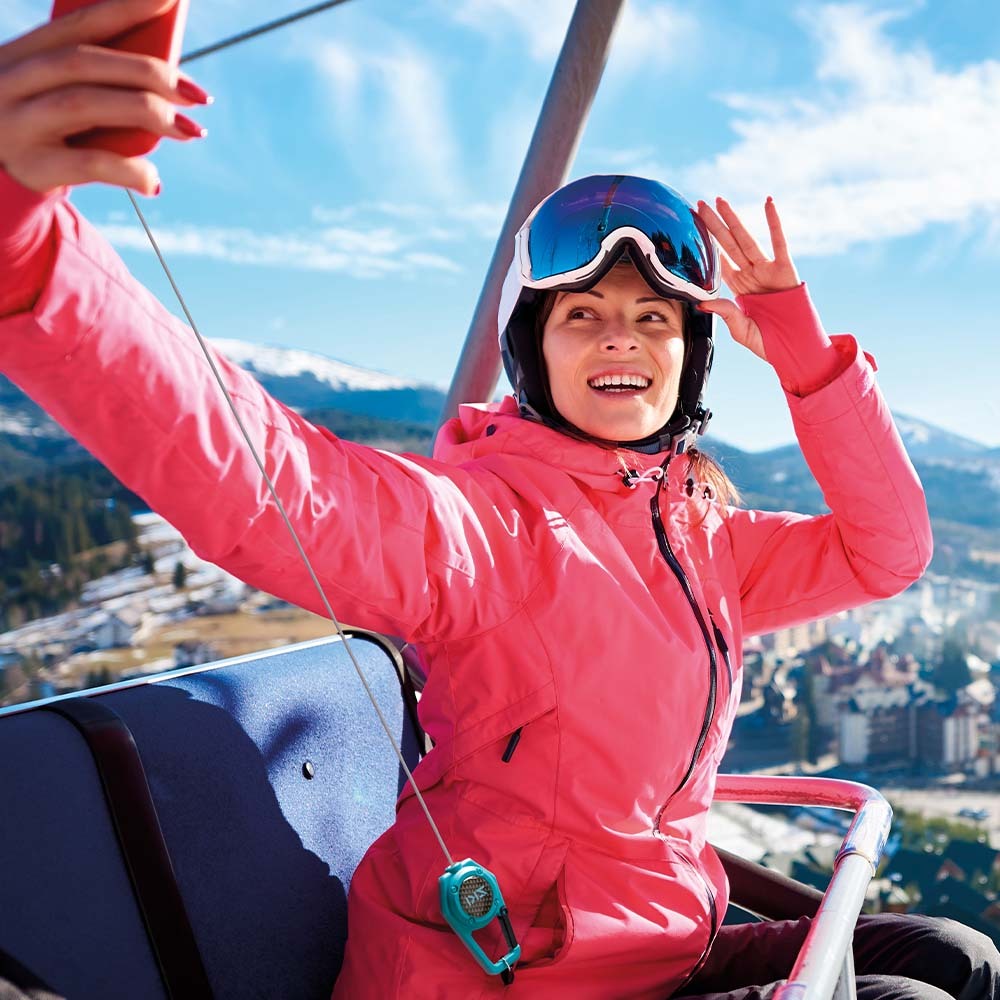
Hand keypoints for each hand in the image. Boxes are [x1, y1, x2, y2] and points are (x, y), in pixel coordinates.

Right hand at [0, 0, 209, 196]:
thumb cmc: (37, 132)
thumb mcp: (49, 95)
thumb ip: (91, 81)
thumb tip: (168, 82)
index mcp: (21, 53)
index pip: (80, 24)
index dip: (127, 8)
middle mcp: (13, 81)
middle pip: (85, 63)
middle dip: (149, 73)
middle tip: (198, 94)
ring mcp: (18, 123)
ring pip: (85, 104)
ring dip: (147, 114)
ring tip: (191, 130)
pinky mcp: (32, 166)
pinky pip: (89, 163)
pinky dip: (128, 169)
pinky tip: (154, 180)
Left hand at [693, 197, 800, 362]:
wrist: (794, 349)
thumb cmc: (768, 343)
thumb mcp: (740, 329)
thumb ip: (724, 313)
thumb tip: (701, 303)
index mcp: (738, 288)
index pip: (718, 262)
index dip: (705, 247)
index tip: (690, 230)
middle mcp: (751, 275)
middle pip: (727, 245)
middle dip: (713, 225)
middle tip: (698, 204)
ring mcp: (767, 271)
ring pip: (746, 240)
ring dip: (733, 220)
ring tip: (719, 201)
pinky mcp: (785, 270)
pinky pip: (779, 242)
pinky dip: (774, 222)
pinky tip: (768, 202)